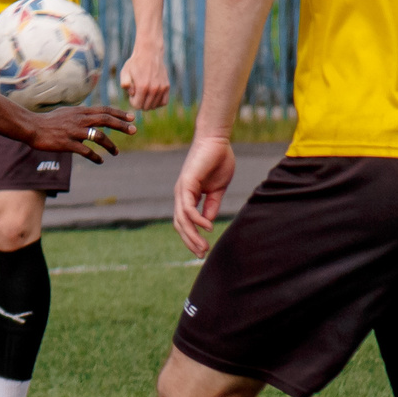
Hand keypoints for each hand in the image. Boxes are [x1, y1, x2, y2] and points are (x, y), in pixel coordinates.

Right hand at [25, 103, 134, 162]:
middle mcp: (79, 119)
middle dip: (121, 125)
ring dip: (110, 145)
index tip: (131, 117)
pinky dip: (95, 157)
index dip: (119, 113)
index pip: (104, 110)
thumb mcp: (67, 112)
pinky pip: (86, 151)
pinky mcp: (67, 143)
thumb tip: (92, 115)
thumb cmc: (49, 121)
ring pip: (98, 136)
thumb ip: (81, 114)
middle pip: (105, 120)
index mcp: (80, 111)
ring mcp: (74, 131)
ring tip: (116, 152)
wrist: (32, 127)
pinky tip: (100, 161)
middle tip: (134, 130)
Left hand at [119, 42, 169, 110]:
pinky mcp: (167, 86)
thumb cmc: (135, 63)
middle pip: (146, 107)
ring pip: (154, 106)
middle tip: (138, 93)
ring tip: (144, 93)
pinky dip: (158, 102)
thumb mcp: (125, 72)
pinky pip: (164, 102)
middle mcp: (153, 89)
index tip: (132, 94)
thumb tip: (132, 93)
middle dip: (140, 102)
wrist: (149, 53)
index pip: (137, 106)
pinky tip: (152, 96)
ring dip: (148, 102)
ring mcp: (162, 88)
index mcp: (142, 87)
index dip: (133, 101)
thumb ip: (124, 84)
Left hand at [173, 134, 236, 256]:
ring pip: (182, 220)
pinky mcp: (187, 184)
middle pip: (180, 225)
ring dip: (192, 236)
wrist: (217, 141)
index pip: (185, 222)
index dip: (192, 237)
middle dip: (190, 242)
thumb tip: (207, 223)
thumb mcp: (217, 190)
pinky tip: (207, 227)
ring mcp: (182, 189)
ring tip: (203, 247)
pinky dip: (196, 220)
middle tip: (201, 255)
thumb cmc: (217, 161)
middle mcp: (181, 195)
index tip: (203, 250)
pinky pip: (188, 207)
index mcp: (187, 196)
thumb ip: (211, 206)